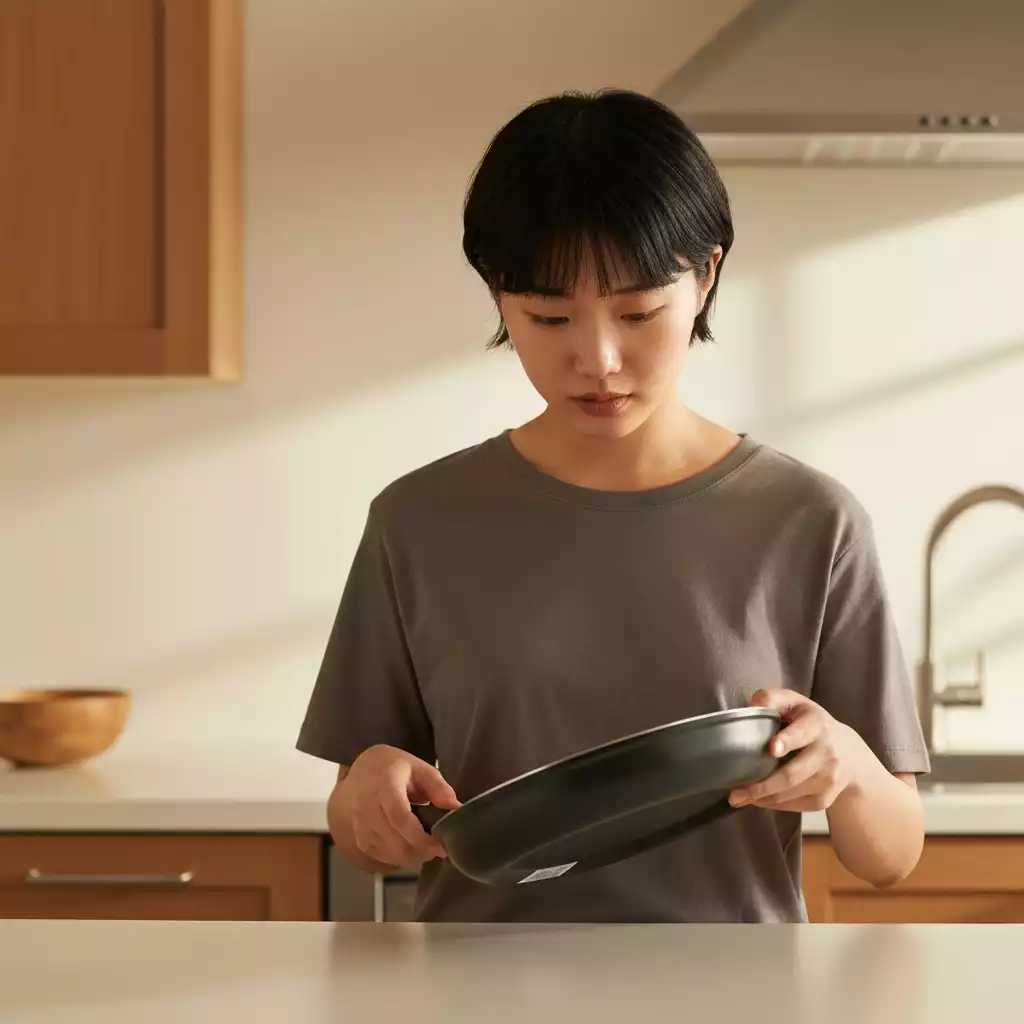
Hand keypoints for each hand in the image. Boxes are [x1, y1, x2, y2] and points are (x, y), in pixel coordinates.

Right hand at [343, 744, 460, 868]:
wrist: (363, 768)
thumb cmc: (395, 767)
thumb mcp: (419, 767)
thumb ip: (438, 786)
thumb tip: (456, 807)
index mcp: (384, 786)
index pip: (400, 819)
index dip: (421, 838)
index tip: (441, 846)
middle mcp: (367, 806)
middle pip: (393, 841)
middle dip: (420, 852)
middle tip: (438, 850)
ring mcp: (359, 823)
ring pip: (386, 852)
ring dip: (410, 858)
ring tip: (427, 850)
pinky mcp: (358, 835)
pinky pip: (378, 855)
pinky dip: (396, 859)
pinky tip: (410, 852)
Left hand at [728, 689, 864, 811]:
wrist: (850, 754)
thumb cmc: (810, 724)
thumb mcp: (795, 703)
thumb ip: (772, 699)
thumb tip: (751, 705)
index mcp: (816, 724)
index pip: (802, 733)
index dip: (787, 741)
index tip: (771, 749)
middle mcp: (827, 753)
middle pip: (792, 774)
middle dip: (763, 785)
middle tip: (735, 793)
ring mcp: (828, 779)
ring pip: (789, 793)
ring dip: (762, 797)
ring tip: (738, 797)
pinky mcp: (824, 799)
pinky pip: (793, 806)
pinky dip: (772, 804)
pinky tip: (758, 798)